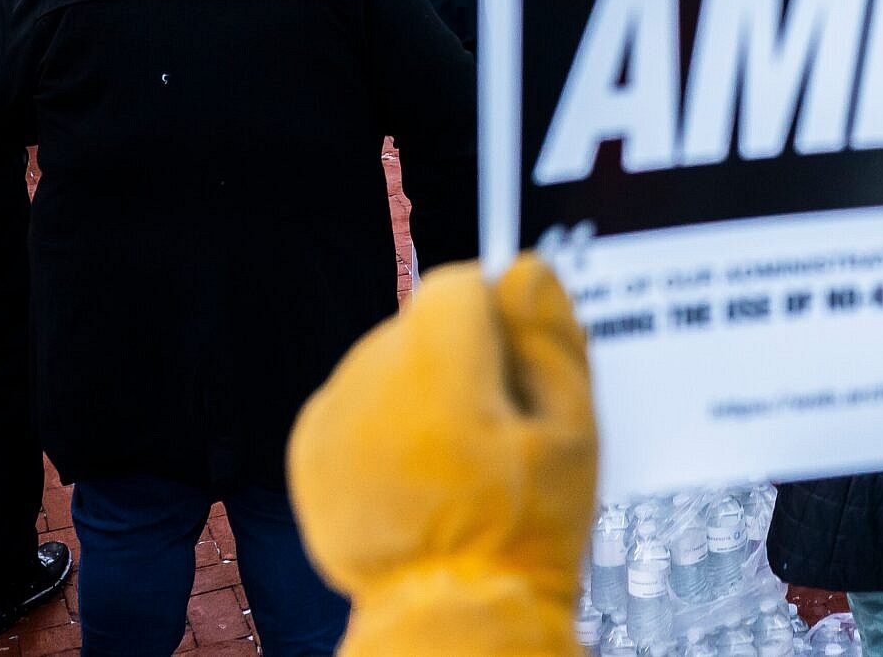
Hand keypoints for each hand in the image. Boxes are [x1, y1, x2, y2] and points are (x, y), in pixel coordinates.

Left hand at [288, 257, 595, 656]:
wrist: (450, 614)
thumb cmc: (526, 529)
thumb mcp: (572, 427)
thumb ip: (549, 336)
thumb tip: (521, 268)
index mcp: (437, 372)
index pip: (457, 284)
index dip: (496, 317)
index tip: (515, 369)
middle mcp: (370, 381)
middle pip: (421, 320)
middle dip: (459, 354)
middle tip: (494, 428)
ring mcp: (331, 416)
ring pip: (388, 357)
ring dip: (421, 384)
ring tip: (454, 457)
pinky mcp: (309, 448)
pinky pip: (357, 398)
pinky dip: (384, 419)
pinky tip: (415, 469)